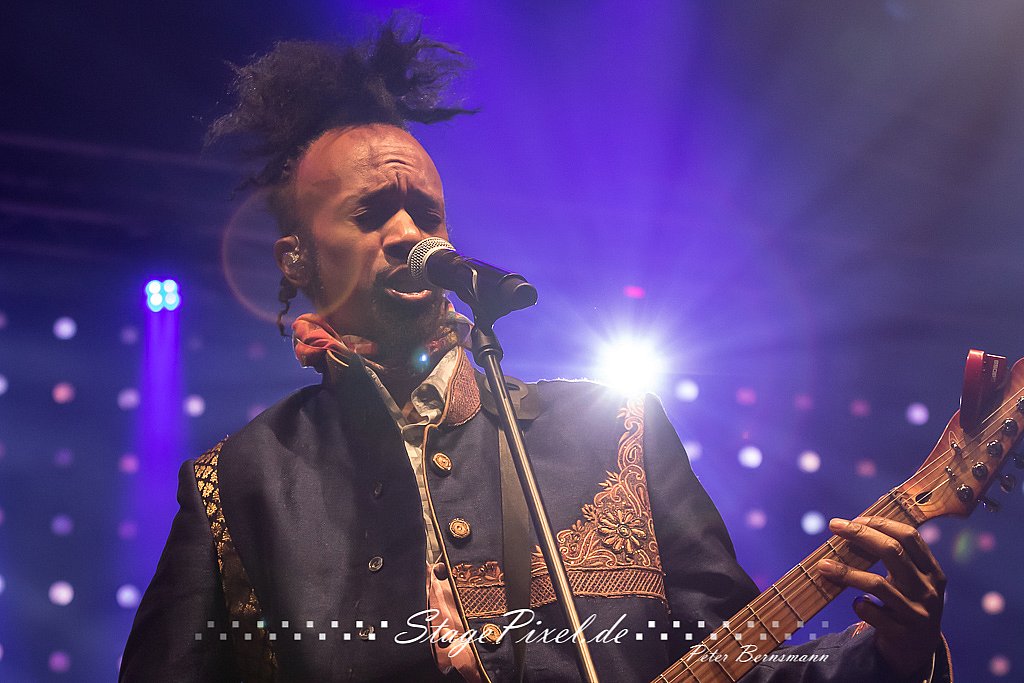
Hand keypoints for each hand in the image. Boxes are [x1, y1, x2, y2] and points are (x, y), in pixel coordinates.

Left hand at [816, 517, 945, 678]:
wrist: (917, 653)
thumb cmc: (907, 606)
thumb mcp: (911, 583)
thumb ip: (895, 560)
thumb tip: (854, 527)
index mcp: (932, 572)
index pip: (909, 537)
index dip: (881, 523)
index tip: (855, 518)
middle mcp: (928, 591)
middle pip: (892, 552)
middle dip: (860, 534)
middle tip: (834, 526)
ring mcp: (916, 613)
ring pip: (877, 584)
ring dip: (845, 572)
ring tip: (823, 565)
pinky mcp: (901, 633)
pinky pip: (871, 612)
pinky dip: (858, 604)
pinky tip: (855, 602)